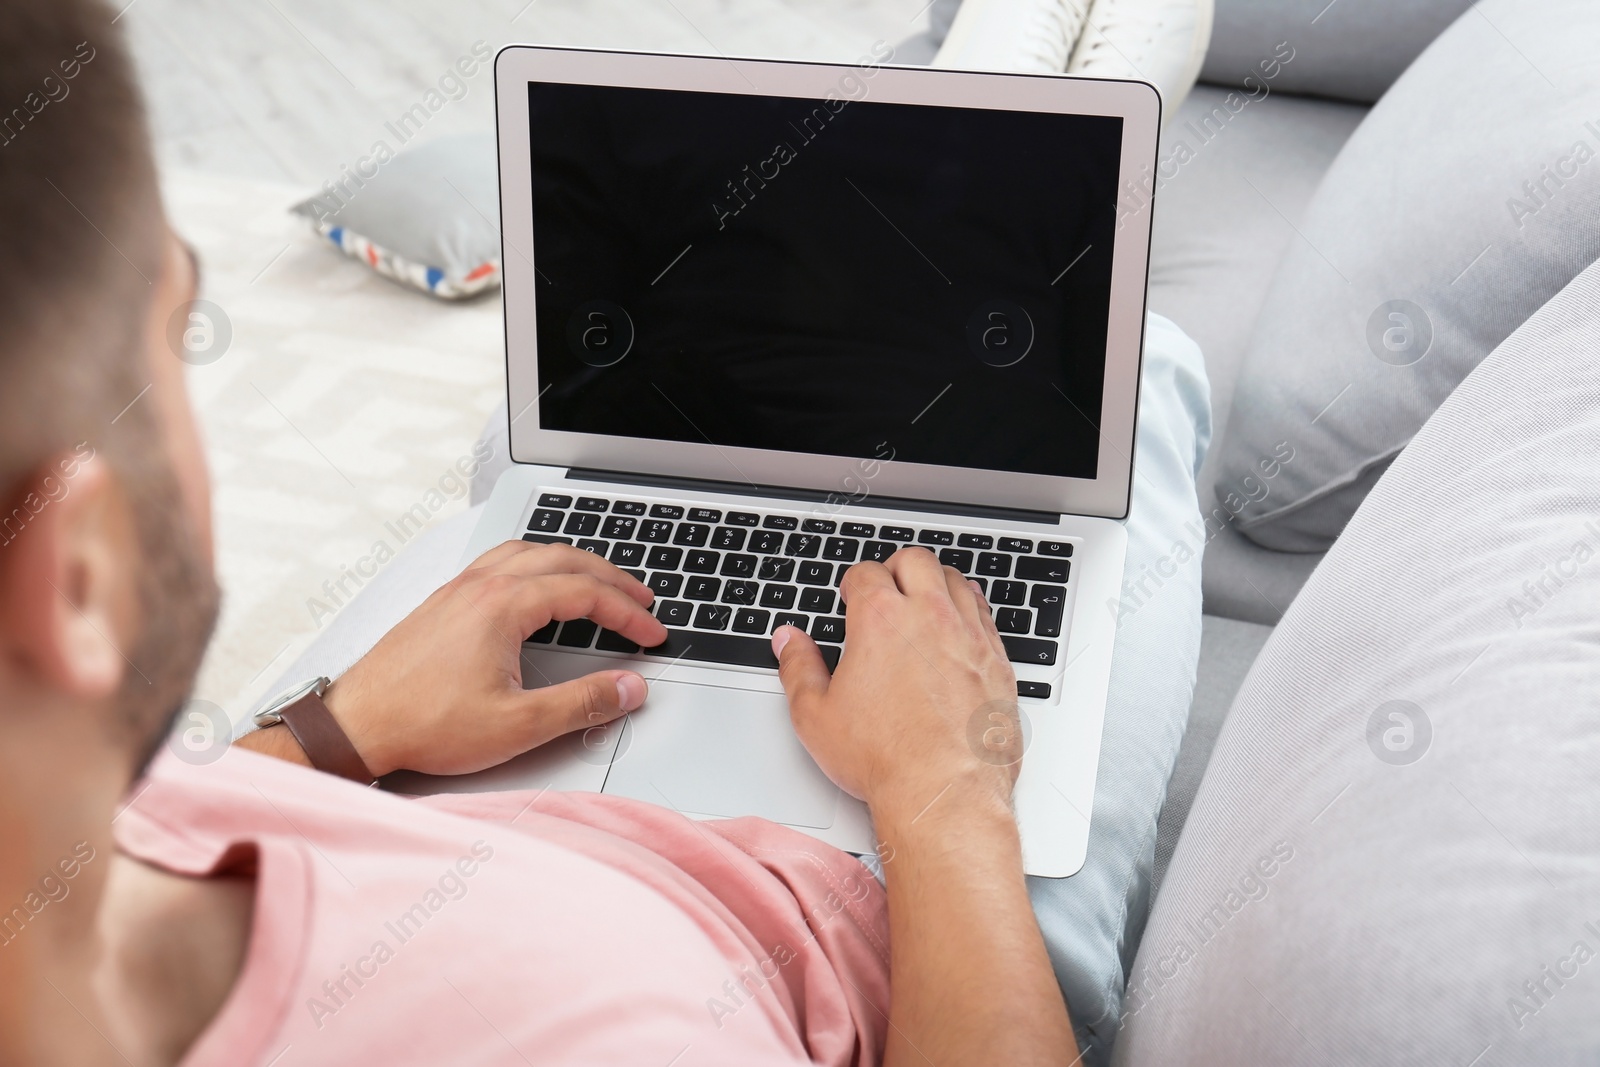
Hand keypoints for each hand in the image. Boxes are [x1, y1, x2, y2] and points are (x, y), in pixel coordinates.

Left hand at [321, 541, 667, 776]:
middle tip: (641, 601)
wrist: (356, 725)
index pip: (585, 593)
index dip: (628, 613)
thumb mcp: (518, 724)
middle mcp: (481, 586)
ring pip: (529, 552)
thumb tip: (629, 688)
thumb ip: (583, 703)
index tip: (651, 634)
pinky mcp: (443, 602)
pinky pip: (500, 561)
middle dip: (610, 577)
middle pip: (563, 559)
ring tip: (598, 583)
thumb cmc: (423, 723)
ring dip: (572, 563)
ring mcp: (459, 590)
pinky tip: (536, 585)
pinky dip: (535, 564)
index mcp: (503, 605)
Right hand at [771, 546, 1020, 819]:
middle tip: (887, 587)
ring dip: (935, 582)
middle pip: (915, 561)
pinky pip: (985, 613)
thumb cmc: (885, 759)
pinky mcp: (998, 660)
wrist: (944, 794)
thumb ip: (798, 668)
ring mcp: (969, 636)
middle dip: (896, 568)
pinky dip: (968, 609)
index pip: (866, 573)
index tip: (851, 598)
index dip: (853, 583)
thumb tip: (789, 641)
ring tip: (922, 600)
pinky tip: (958, 626)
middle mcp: (929, 617)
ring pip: (955, 580)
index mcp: (881, 620)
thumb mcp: (816, 715)